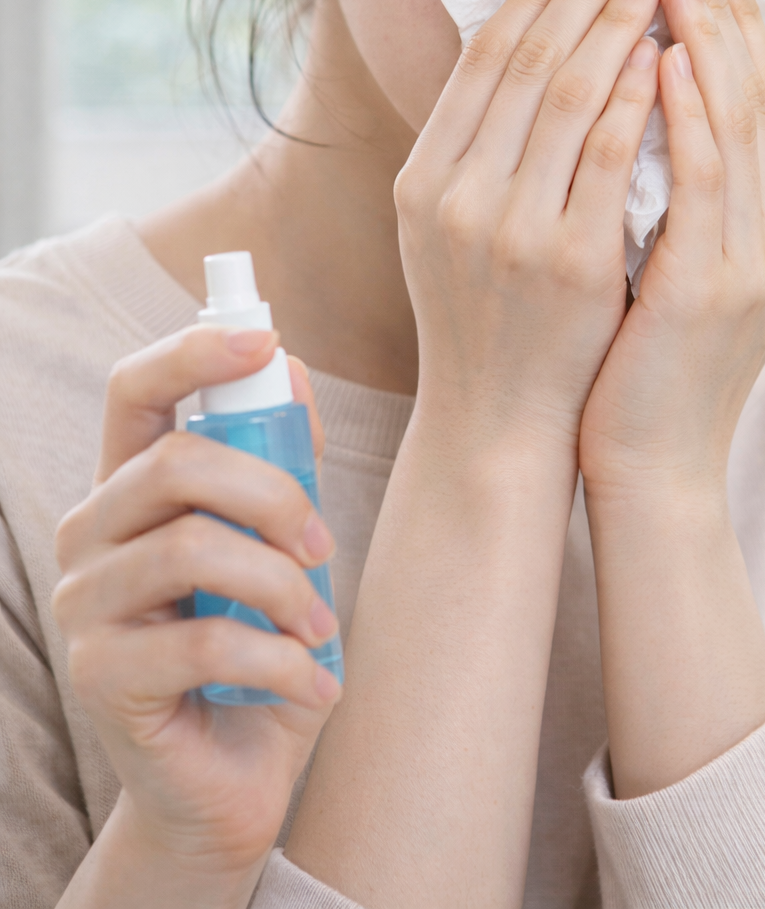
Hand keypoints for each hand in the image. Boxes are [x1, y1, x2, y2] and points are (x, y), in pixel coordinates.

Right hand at [52, 328, 340, 894]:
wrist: (232, 781)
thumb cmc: (258, 651)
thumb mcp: (283, 548)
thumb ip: (282, 465)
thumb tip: (289, 367)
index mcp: (130, 489)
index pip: (133, 391)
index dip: (192, 352)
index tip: (263, 340)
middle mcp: (91, 536)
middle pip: (175, 461)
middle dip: (271, 491)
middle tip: (323, 542)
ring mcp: (85, 606)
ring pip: (191, 546)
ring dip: (281, 583)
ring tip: (318, 624)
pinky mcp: (101, 676)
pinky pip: (203, 640)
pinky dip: (280, 657)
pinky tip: (310, 681)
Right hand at [395, 0, 661, 457]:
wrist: (494, 421)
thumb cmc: (485, 320)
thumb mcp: (449, 228)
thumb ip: (478, 149)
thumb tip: (525, 52)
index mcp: (423, 176)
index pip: (483, 56)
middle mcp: (454, 192)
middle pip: (526, 57)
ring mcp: (507, 226)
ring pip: (567, 93)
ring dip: (617, 17)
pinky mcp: (565, 260)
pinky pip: (607, 157)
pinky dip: (636, 97)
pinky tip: (662, 52)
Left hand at [579, 0, 764, 496]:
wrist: (649, 464)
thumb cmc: (641, 359)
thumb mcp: (673, 261)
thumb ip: (675, 190)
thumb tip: (640, 102)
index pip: (758, 97)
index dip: (729, 22)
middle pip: (757, 91)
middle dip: (719, 7)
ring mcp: (755, 257)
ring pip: (738, 119)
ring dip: (703, 34)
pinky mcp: (714, 283)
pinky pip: (704, 176)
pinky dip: (687, 110)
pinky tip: (661, 54)